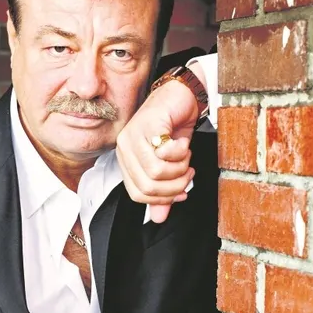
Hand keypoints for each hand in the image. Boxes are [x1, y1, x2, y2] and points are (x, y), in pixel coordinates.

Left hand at [116, 63, 205, 222]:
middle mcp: (124, 148)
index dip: (163, 198)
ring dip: (180, 167)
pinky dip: (181, 152)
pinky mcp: (147, 126)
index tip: (181, 191)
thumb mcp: (170, 163)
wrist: (183, 94)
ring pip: (156, 172)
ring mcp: (133, 136)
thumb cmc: (174, 125)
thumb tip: (159, 218)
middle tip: (187, 172)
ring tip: (185, 155)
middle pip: (148, 187)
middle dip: (175, 184)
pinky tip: (182, 142)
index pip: (138, 195)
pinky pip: (164, 154)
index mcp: (126, 159)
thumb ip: (162, 190)